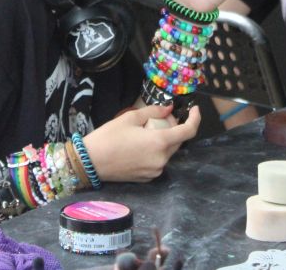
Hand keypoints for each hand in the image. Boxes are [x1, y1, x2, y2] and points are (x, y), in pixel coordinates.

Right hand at [83, 104, 200, 182]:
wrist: (90, 162)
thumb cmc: (109, 137)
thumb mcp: (130, 117)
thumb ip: (153, 111)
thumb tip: (168, 108)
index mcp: (159, 142)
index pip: (188, 131)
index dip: (195, 118)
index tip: (194, 109)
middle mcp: (161, 159)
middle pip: (178, 141)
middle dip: (175, 128)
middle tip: (162, 117)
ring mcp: (155, 171)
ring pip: (168, 152)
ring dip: (164, 140)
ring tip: (148, 131)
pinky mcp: (147, 178)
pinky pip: (159, 162)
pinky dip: (156, 152)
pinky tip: (141, 145)